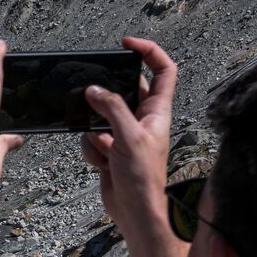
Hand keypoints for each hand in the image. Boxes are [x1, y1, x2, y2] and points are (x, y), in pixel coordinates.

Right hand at [79, 36, 177, 233]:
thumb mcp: (128, 136)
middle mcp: (143, 118)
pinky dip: (92, 149)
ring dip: (95, 131)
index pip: (163, 70)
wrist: (134, 211)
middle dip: (106, 100)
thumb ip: (111, 108)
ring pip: (101, 116)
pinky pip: (92, 137)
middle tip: (97, 104)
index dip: (149, 51)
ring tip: (106, 148)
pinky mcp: (111, 149)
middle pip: (123, 91)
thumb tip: (94, 90)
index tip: (127, 44)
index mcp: (158, 110)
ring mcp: (126, 133)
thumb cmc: (143, 177)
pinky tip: (103, 163)